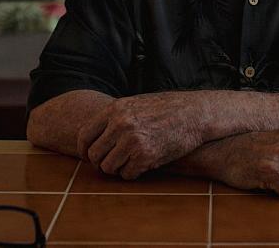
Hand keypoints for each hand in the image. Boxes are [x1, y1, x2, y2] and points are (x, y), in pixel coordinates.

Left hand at [78, 91, 206, 178]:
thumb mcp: (136, 103)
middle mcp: (120, 124)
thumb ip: (115, 117)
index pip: (84, 135)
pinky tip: (143, 165)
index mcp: (115, 109)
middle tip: (112, 163)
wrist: (194, 113)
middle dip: (101, 162)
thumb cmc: (167, 108)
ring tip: (130, 162)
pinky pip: (127, 174)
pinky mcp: (145, 156)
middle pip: (94, 155)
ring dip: (117, 169)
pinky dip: (132, 173)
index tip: (88, 157)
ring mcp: (132, 141)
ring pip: (108, 167)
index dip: (84, 150)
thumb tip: (95, 136)